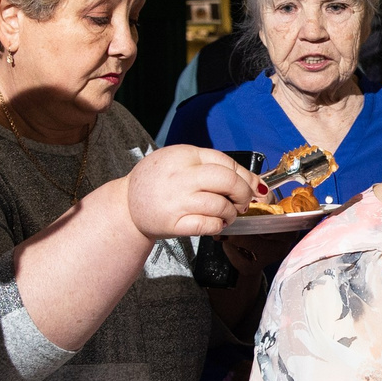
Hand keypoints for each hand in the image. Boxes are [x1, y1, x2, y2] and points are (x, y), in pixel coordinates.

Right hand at [125, 145, 259, 238]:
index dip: (246, 176)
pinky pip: (209, 225)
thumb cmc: (158, 182)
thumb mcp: (180, 162)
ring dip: (232, 212)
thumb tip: (254, 182)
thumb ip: (212, 167)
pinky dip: (219, 225)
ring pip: (221, 205)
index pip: (226, 162)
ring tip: (228, 214)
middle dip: (244, 193)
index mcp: (184, 155)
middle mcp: (180, 176)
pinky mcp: (173, 223)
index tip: (255, 187)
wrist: (126, 205)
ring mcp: (177, 200)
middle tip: (244, 202)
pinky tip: (216, 223)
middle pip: (228, 181)